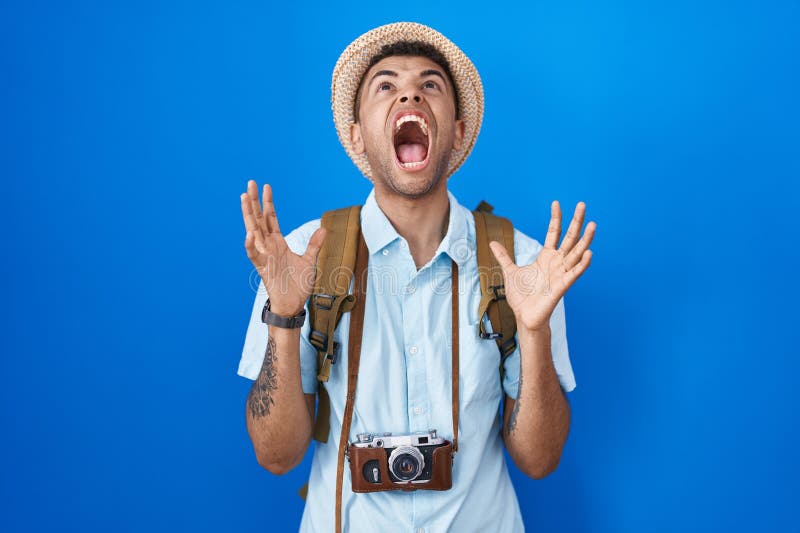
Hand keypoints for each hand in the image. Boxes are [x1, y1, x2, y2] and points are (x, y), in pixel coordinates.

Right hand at [240, 180, 325, 315]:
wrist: (293, 305)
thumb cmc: (297, 285)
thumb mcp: (309, 261)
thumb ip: (314, 244)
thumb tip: (323, 229)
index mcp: (278, 243)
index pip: (271, 218)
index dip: (268, 203)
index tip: (266, 186)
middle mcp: (268, 246)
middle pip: (259, 219)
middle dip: (254, 202)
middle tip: (250, 183)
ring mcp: (264, 256)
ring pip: (253, 231)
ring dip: (248, 215)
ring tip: (244, 198)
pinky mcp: (263, 268)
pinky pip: (254, 255)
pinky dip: (251, 245)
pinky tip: (249, 233)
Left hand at [489, 201, 595, 331]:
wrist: (524, 316)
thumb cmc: (521, 297)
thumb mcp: (510, 271)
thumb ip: (504, 256)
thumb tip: (493, 242)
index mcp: (546, 257)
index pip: (553, 233)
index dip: (556, 218)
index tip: (556, 203)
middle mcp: (556, 263)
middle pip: (570, 238)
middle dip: (576, 221)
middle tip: (582, 204)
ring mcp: (561, 273)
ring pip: (576, 253)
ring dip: (585, 239)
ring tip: (592, 224)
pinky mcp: (562, 286)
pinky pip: (575, 273)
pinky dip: (582, 264)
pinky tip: (589, 252)